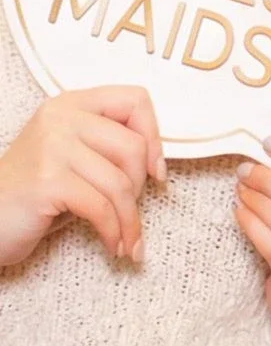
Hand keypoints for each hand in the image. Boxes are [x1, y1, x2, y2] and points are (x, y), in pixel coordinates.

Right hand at [0, 85, 165, 266]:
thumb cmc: (36, 194)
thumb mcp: (76, 159)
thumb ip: (110, 147)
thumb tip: (158, 164)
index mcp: (72, 104)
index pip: (135, 100)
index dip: (154, 136)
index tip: (154, 170)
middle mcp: (61, 118)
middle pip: (134, 146)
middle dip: (140, 187)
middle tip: (128, 210)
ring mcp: (52, 147)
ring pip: (120, 183)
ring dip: (130, 220)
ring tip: (126, 239)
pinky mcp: (47, 181)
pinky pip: (101, 208)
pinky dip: (114, 232)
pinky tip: (113, 245)